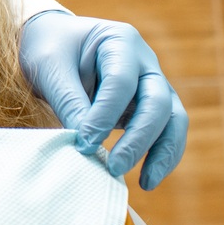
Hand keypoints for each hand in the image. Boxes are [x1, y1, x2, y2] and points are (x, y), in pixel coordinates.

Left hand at [19, 11, 187, 189]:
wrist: (53, 43)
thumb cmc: (50, 49)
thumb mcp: (50, 67)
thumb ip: (69, 101)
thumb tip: (87, 145)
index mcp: (120, 40)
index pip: (121, 82)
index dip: (105, 116)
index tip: (84, 144)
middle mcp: (144, 61)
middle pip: (157, 102)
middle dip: (138, 138)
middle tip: (114, 167)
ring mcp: (151, 84)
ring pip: (173, 118)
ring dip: (163, 152)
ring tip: (147, 183)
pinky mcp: (148, 106)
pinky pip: (167, 131)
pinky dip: (162, 154)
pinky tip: (147, 179)